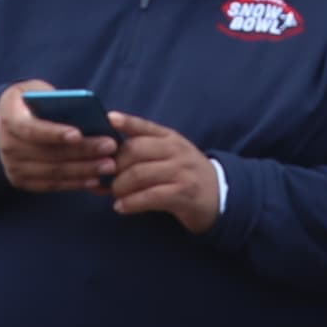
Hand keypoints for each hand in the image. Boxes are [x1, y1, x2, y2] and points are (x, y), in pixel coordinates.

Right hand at [0, 83, 118, 194]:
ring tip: (108, 165)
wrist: (1, 124)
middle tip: (109, 147)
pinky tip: (94, 179)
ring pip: (53, 172)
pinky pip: (51, 185)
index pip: (32, 129)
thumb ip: (54, 98)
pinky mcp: (21, 181)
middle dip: (82, 152)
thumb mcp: (35, 90)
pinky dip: (74, 183)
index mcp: (9, 119)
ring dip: (83, 170)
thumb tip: (84, 110)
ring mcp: (13, 167)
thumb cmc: (27, 102)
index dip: (55, 133)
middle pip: (49, 153)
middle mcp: (8, 146)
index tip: (79, 133)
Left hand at [106, 113, 223, 231]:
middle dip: (114, 165)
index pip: (144, 126)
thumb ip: (145, 150)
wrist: (219, 196)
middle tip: (107, 178)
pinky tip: (121, 207)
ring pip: (138, 174)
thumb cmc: (186, 174)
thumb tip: (107, 156)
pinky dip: (130, 203)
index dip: (126, 121)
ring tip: (114, 194)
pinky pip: (149, 196)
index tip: (108, 119)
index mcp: (170, 138)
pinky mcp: (182, 193)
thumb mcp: (171, 154)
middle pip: (134, 150)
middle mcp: (175, 150)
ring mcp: (180, 171)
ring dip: (119, 186)